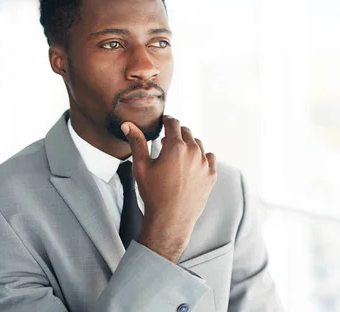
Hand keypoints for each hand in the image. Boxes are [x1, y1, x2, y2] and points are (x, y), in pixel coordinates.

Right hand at [121, 116, 216, 262]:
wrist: (170, 219)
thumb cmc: (153, 194)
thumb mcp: (141, 166)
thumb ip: (137, 142)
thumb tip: (128, 125)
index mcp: (176, 146)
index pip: (173, 123)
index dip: (167, 121)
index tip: (164, 122)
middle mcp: (193, 151)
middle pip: (186, 132)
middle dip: (176, 133)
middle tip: (167, 140)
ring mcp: (204, 164)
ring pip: (198, 144)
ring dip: (189, 144)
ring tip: (178, 153)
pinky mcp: (211, 175)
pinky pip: (209, 158)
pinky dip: (201, 156)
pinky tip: (192, 163)